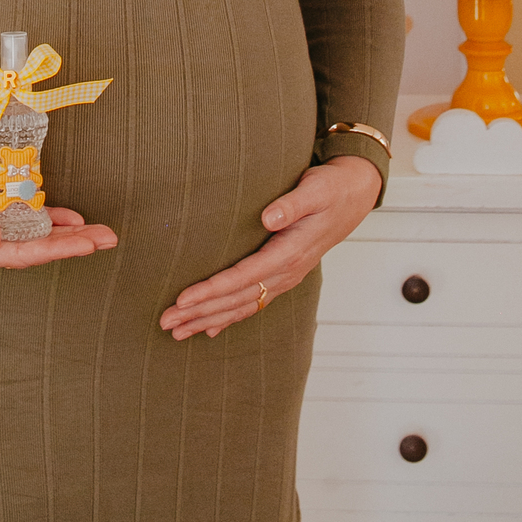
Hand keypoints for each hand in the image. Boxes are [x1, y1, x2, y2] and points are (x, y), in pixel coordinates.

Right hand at [0, 95, 117, 269]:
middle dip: (71, 245)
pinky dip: (48, 216)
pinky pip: (24, 217)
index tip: (85, 245)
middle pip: (33, 249)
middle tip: (108, 239)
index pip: (18, 253)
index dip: (54, 250)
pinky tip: (72, 218)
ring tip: (100, 233)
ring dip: (66, 234)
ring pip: (32, 235)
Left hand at [159, 155, 380, 340]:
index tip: (183, 299)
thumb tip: (268, 218)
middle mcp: (286, 272)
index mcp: (289, 252)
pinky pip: (253, 302)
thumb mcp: (315, 189)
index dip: (212, 290)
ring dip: (209, 320)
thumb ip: (292, 204)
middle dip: (200, 313)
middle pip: (236, 300)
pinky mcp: (283, 273)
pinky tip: (210, 328)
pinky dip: (230, 317)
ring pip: (242, 306)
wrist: (354, 195)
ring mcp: (285, 277)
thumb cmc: (331, 188)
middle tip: (166, 323)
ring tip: (177, 332)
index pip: (242, 278)